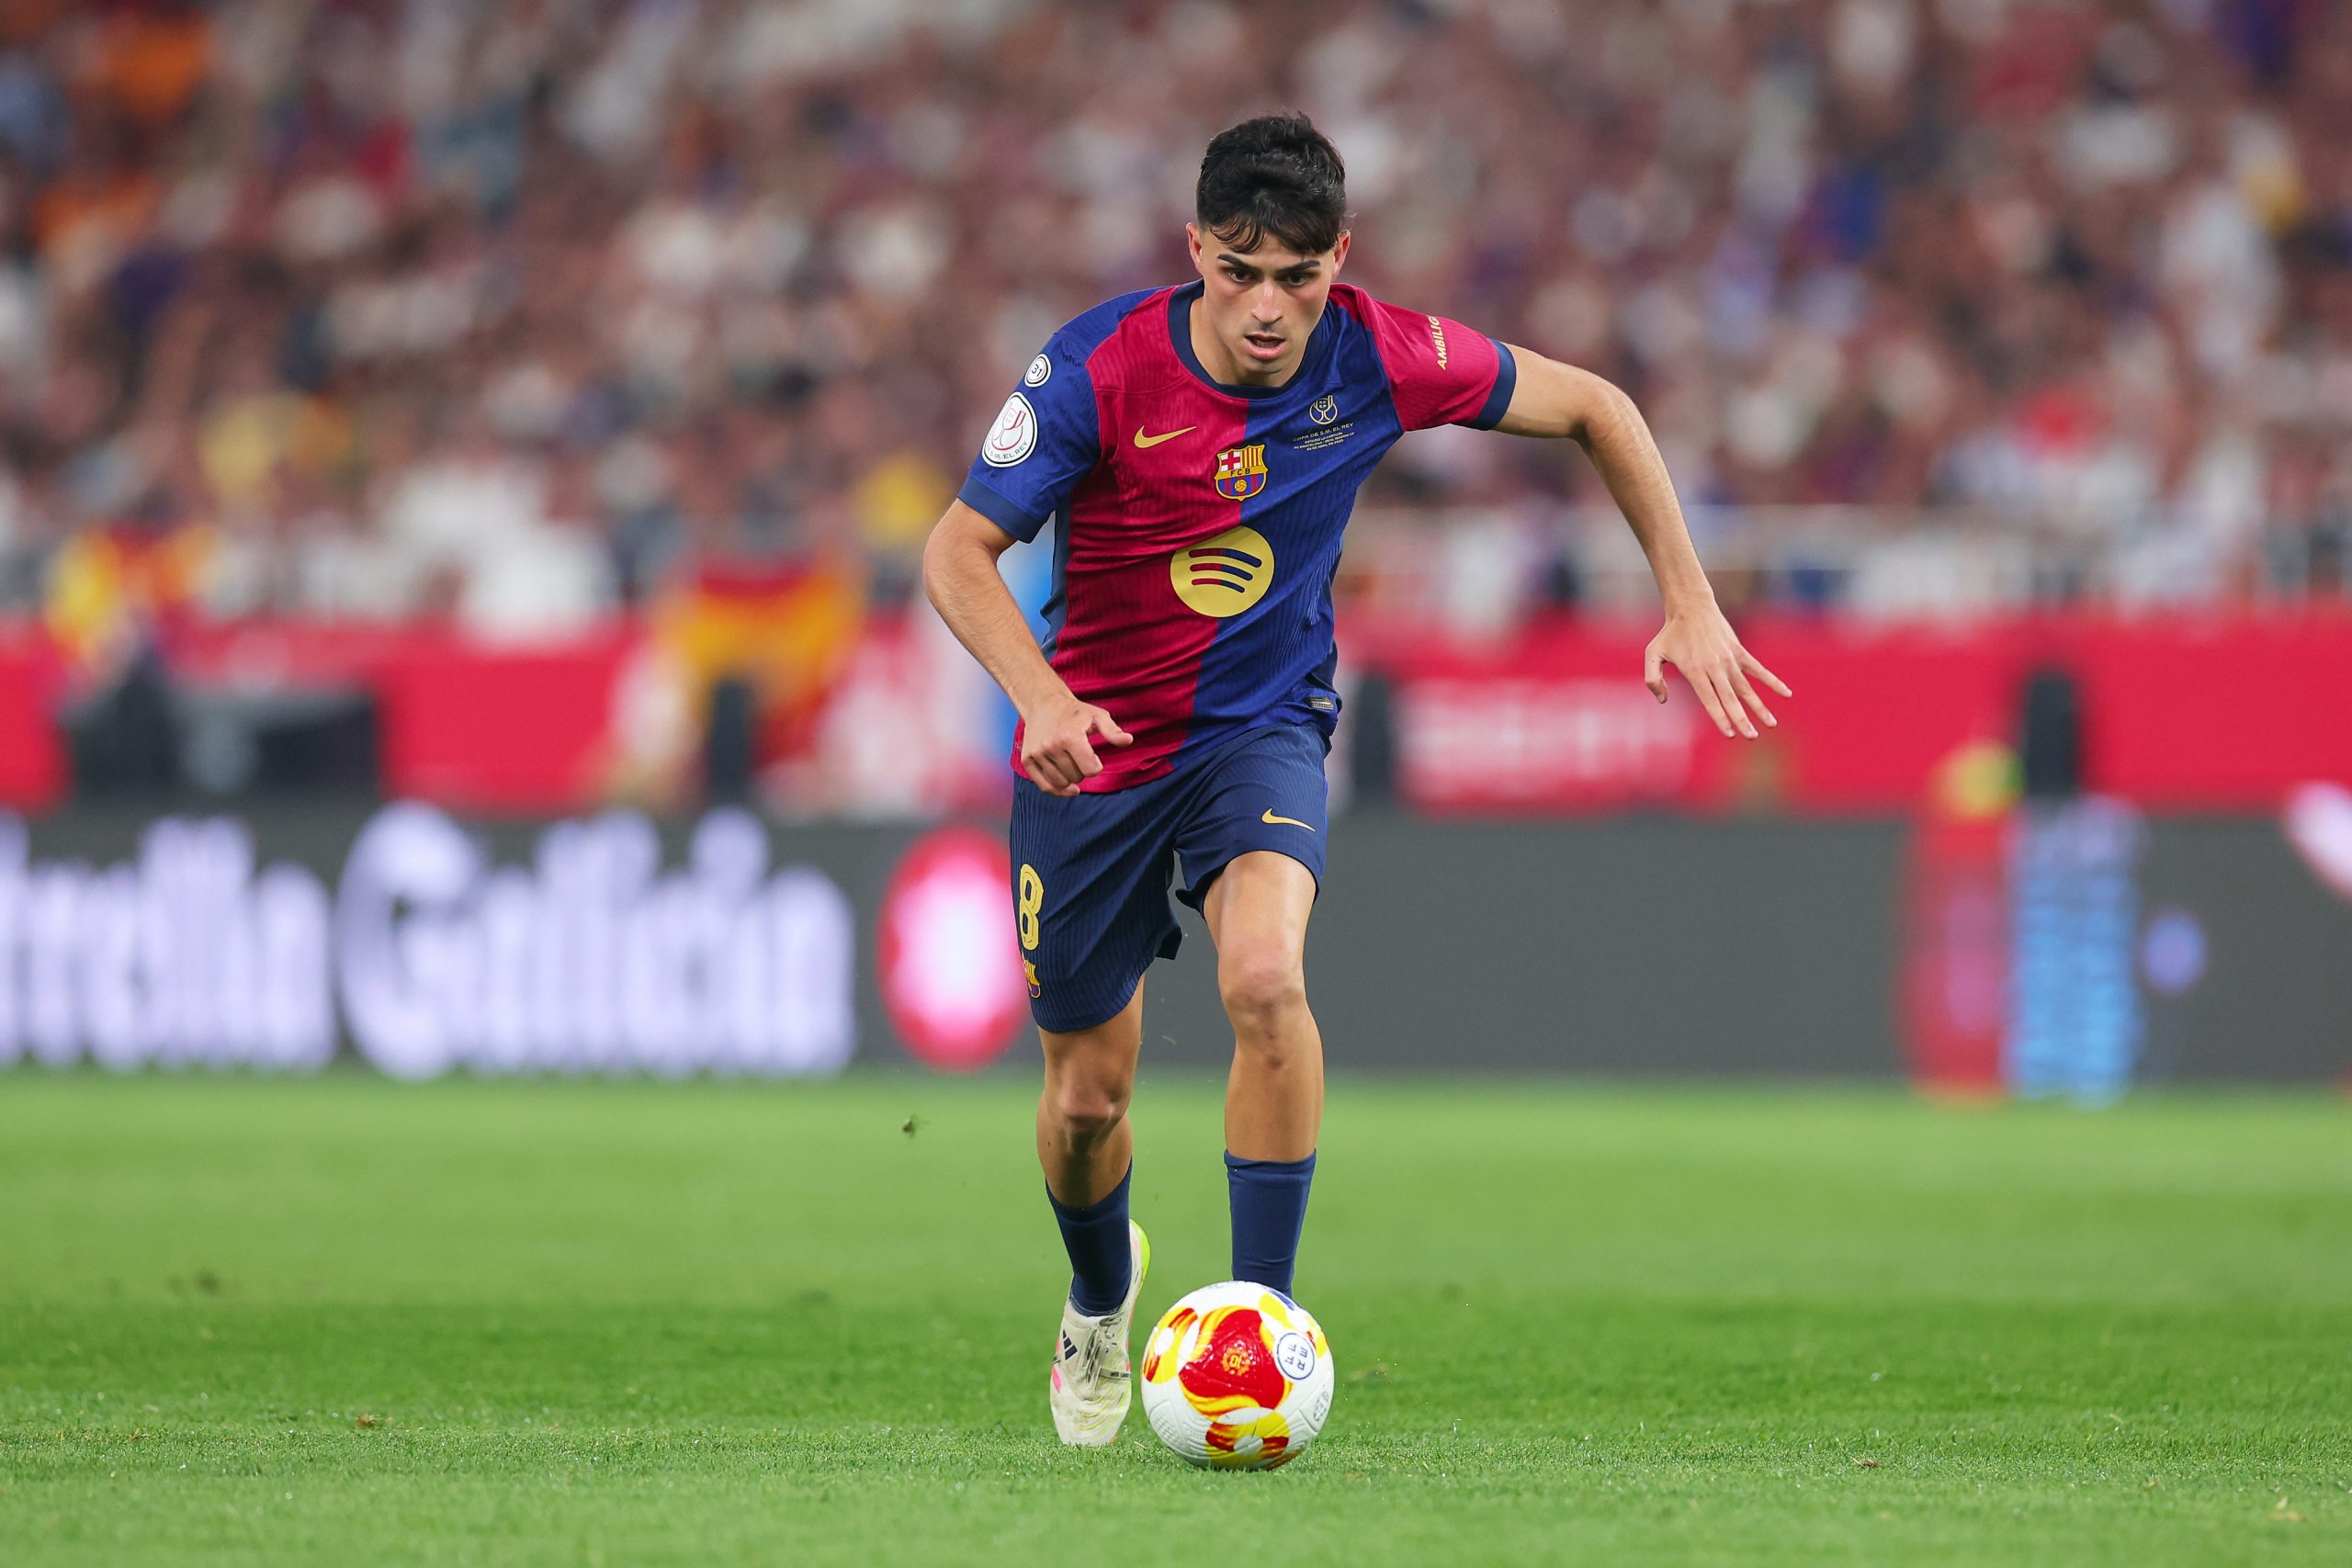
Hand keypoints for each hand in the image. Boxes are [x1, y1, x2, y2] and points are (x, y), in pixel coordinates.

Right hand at [1018, 690, 1132, 795]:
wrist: (1044, 704)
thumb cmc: (1075, 713)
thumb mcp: (1097, 716)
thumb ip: (1112, 730)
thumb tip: (1128, 740)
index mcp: (1070, 736)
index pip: (1091, 770)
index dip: (1096, 766)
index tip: (1094, 757)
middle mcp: (1051, 746)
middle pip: (1076, 777)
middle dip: (1082, 771)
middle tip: (1080, 757)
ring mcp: (1037, 753)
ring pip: (1061, 783)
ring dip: (1070, 779)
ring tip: (1071, 765)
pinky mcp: (1027, 759)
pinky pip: (1045, 786)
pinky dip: (1057, 791)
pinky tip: (1068, 788)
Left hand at [1643, 604, 1790, 739]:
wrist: (1692, 607)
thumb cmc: (1670, 634)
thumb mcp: (1652, 653)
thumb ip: (1652, 679)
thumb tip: (1662, 701)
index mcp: (1694, 670)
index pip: (1709, 699)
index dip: (1720, 717)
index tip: (1729, 734)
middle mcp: (1714, 666)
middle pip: (1730, 698)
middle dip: (1741, 718)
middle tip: (1751, 737)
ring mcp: (1729, 659)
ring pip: (1746, 688)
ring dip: (1759, 707)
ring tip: (1771, 724)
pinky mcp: (1739, 652)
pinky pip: (1758, 670)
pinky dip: (1772, 681)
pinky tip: (1786, 693)